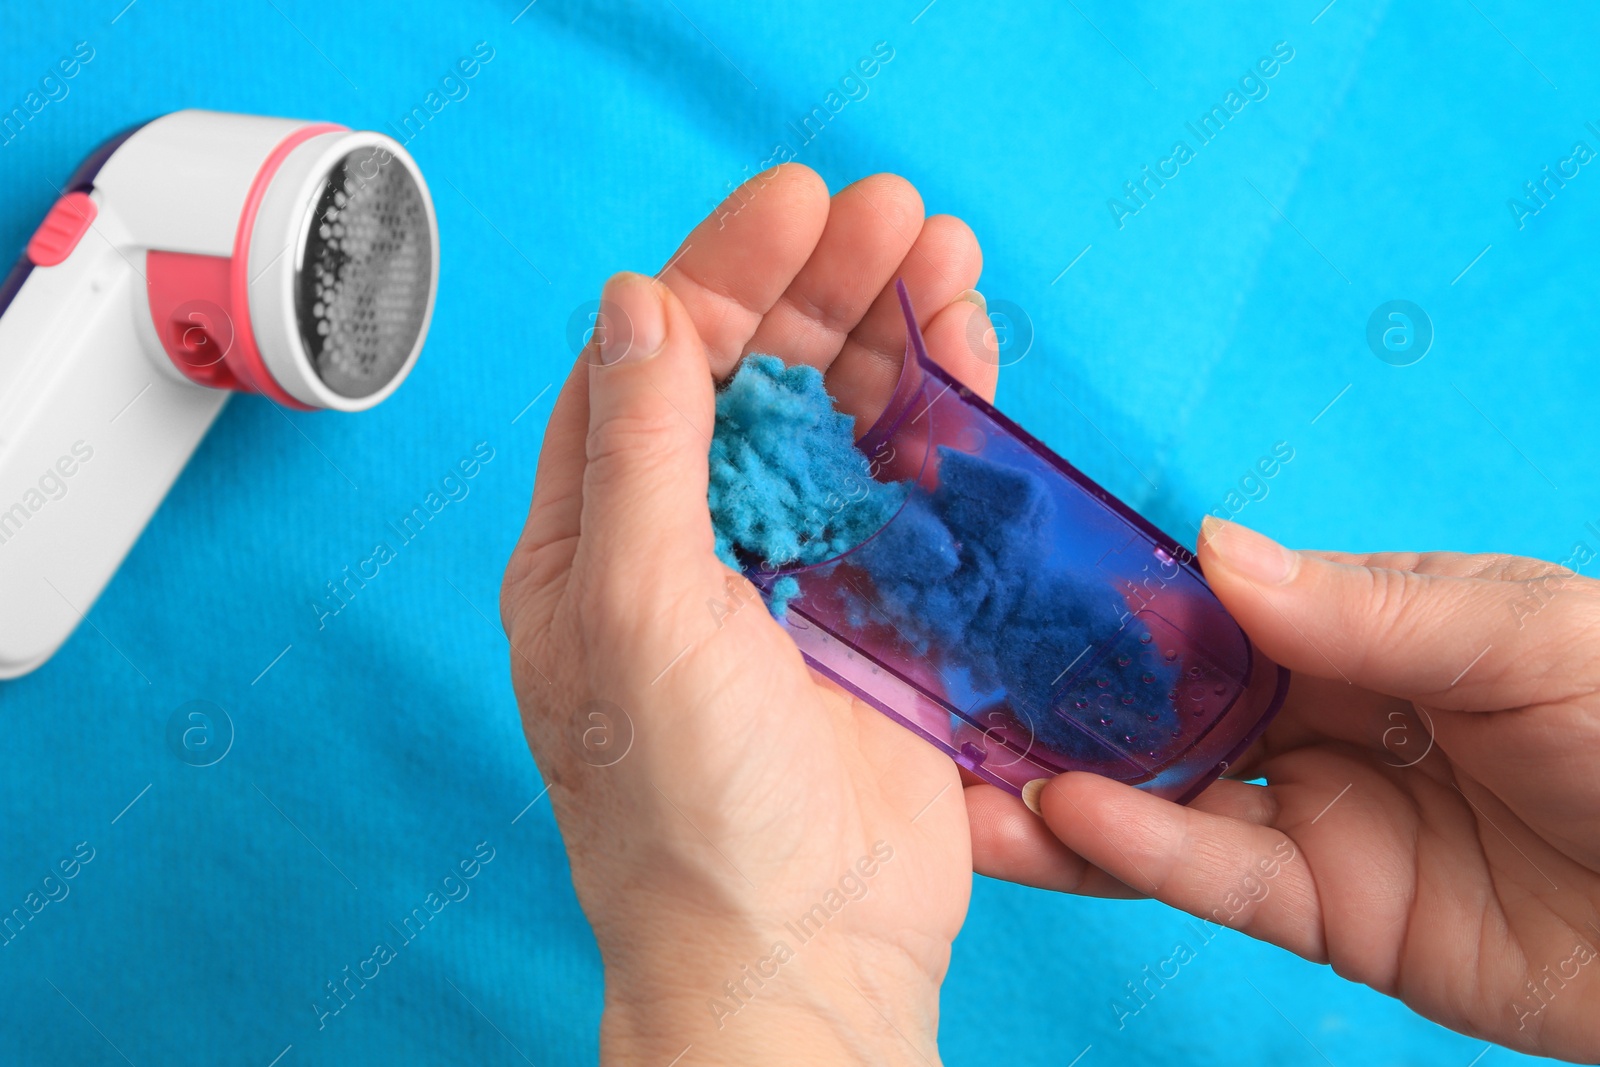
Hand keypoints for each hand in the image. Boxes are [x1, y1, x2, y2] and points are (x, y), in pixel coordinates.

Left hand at [500, 164, 999, 1064]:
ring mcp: (789, 576)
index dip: (719, 275)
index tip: (793, 206)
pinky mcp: (877, 612)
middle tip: (891, 212)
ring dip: (885, 332)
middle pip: (752, 377)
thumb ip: (638, 448)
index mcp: (597, 539)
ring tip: (945, 254)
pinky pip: (905, 488)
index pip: (652, 366)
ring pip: (835, 420)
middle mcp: (689, 544)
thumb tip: (634, 300)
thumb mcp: (634, 609)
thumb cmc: (686, 812)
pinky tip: (964, 348)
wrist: (800, 955)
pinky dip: (934, 416)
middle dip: (817, 287)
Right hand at [967, 518, 1599, 1060]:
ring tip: (958, 772)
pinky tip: (1061, 818)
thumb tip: (1212, 545)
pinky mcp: (1327, 912)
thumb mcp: (1532, 635)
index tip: (1011, 581)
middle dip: (1057, 697)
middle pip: (1160, 704)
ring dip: (1056, 786)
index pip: (1206, 605)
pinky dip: (1133, 851)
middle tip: (944, 685)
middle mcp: (1315, 716)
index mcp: (1355, 626)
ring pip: (1160, 798)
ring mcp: (1315, 816)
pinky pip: (1213, 878)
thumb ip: (1371, 604)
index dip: (1110, 596)